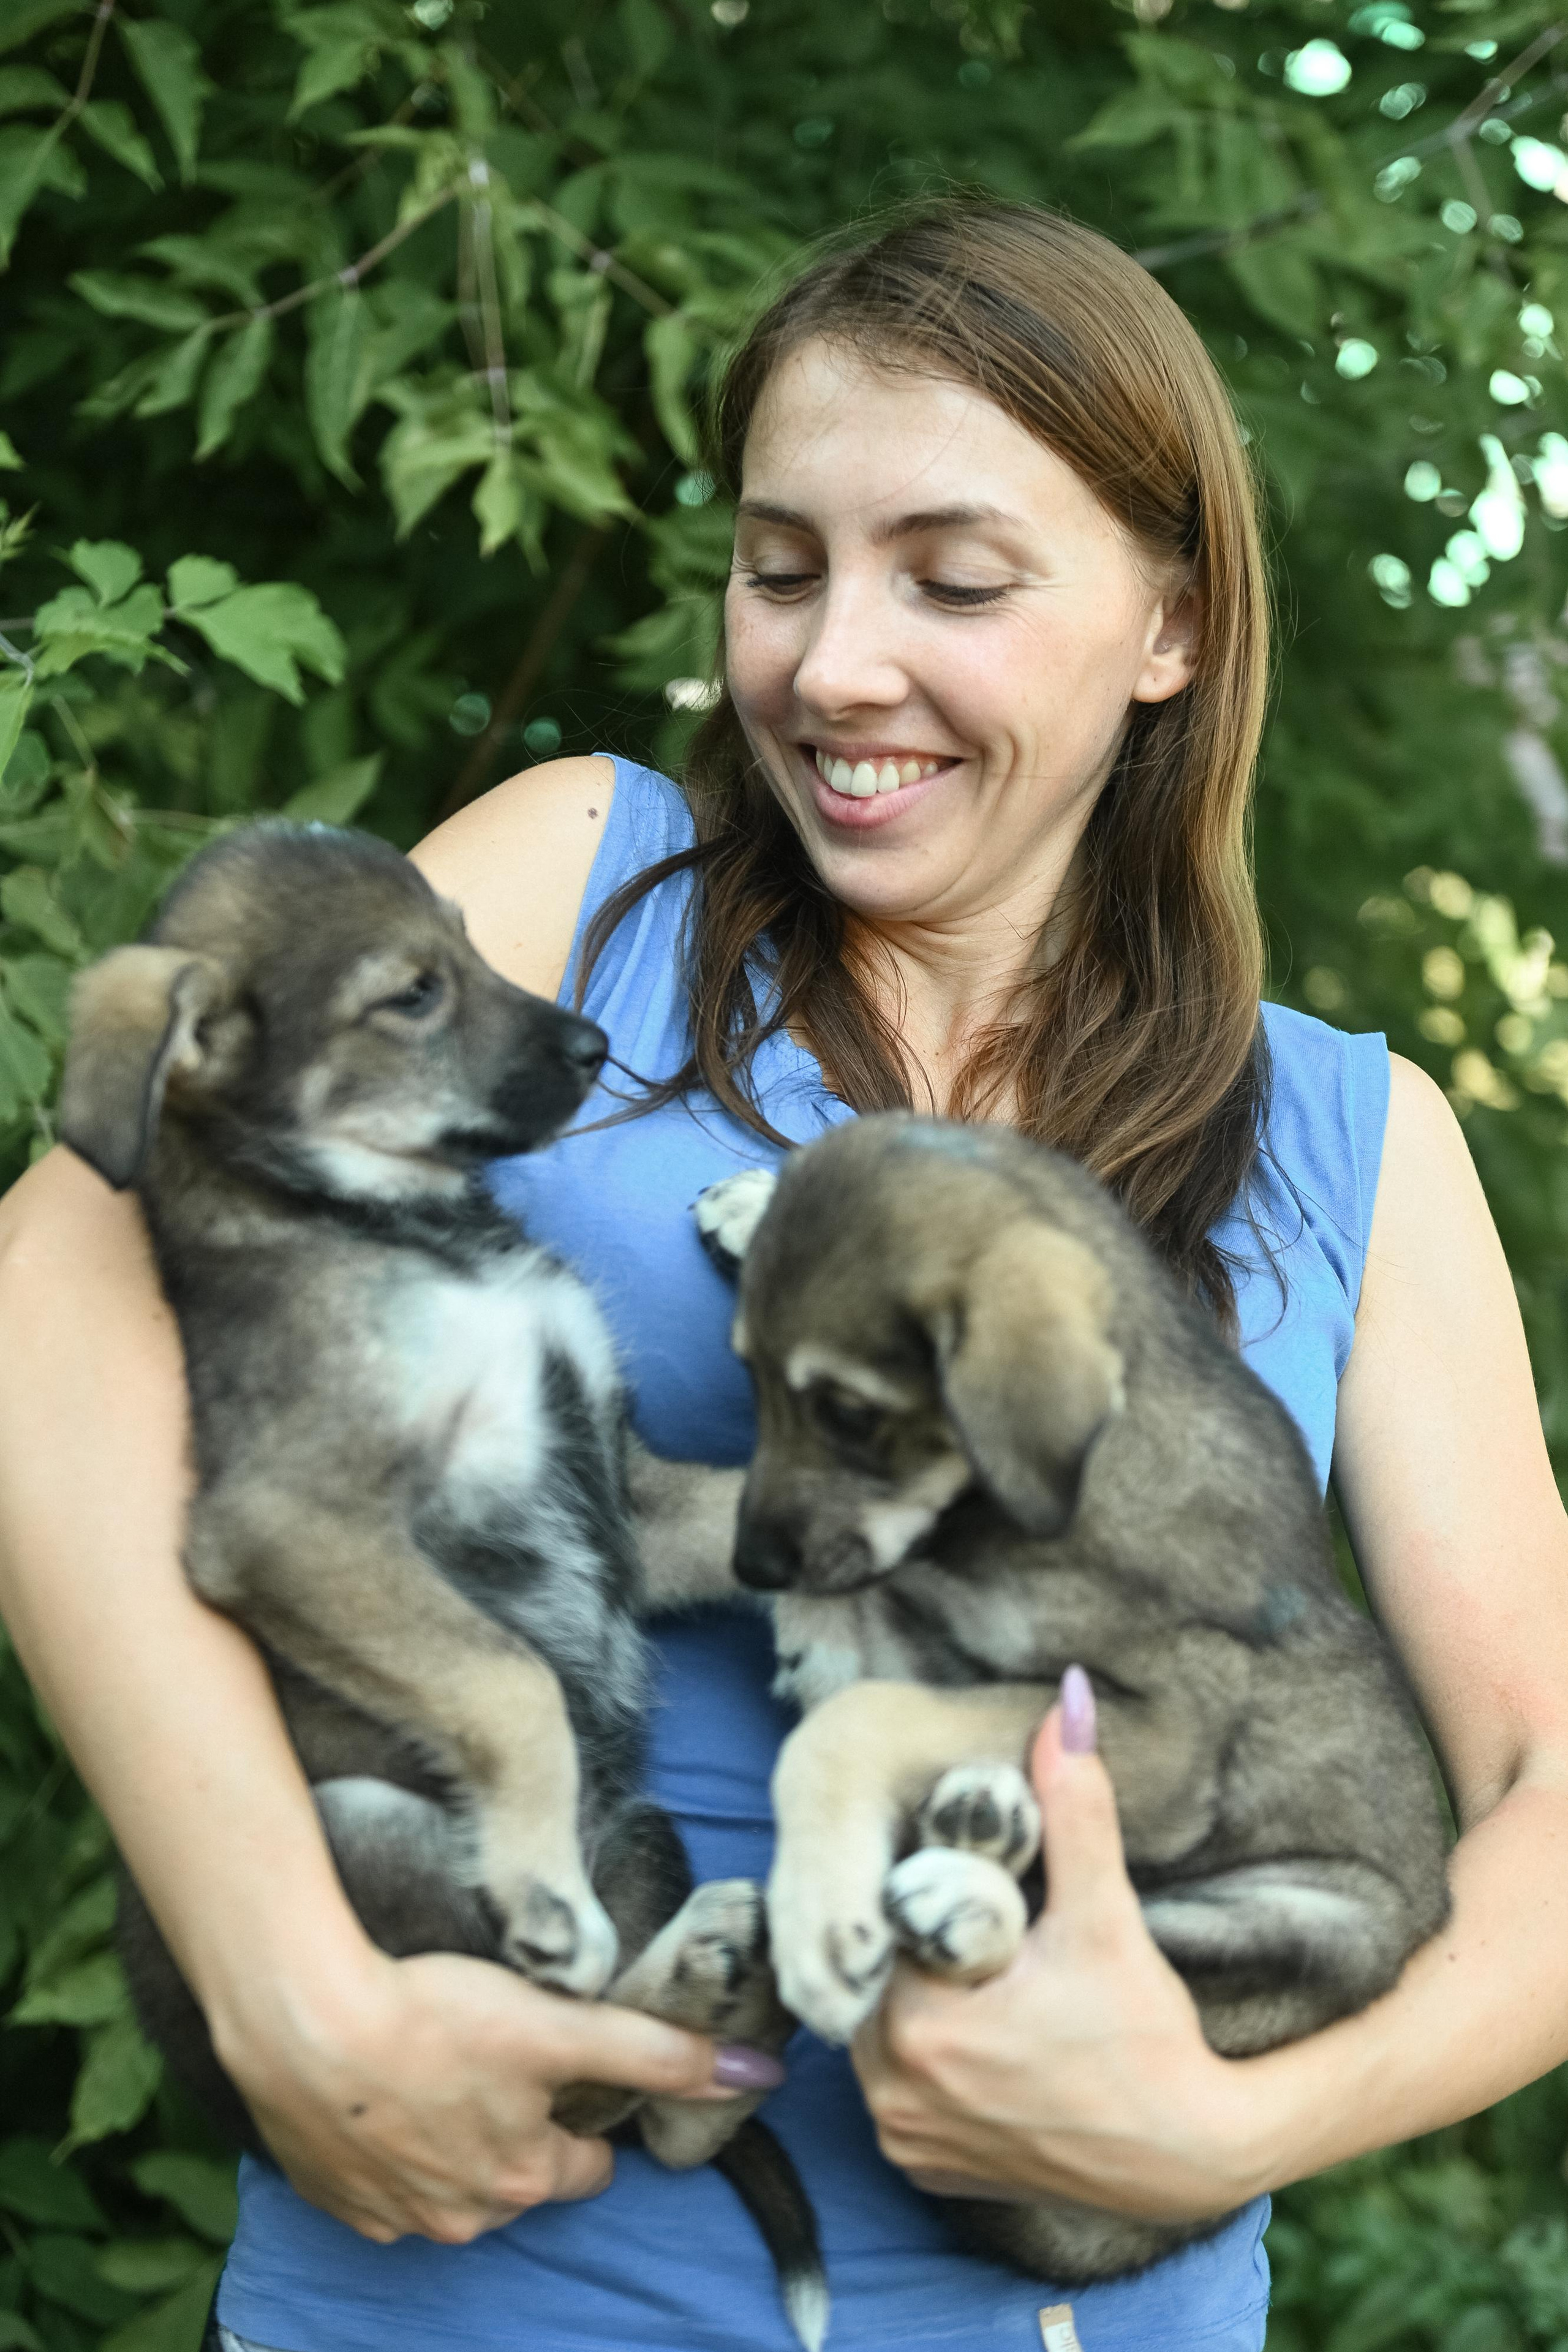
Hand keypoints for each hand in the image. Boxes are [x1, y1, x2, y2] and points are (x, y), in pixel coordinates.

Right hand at [211, 1933, 754, 2244]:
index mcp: (522, 2179)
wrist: (303, 2022)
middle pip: (516, 2177)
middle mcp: (461, 2218)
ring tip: (437, 2068)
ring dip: (453, 2138)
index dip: (582, 2115)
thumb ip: (659, 2051)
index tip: (564, 2073)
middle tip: (496, 2060)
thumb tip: (760, 2072)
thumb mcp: (560, 2027)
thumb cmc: (435, 2017)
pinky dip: (390, 2147)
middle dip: (517, 2130)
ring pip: (449, 2183)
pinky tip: (383, 2094)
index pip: (584, 2164)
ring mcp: (392, 2215)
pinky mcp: (334, 2198)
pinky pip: (381, 2184)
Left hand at [850, 1686, 1265, 2223]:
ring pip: (884, 2033)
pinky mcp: (927, 2171)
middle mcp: (893, 2093)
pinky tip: (982, 2037)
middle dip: (923, 1947)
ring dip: (920, 2000)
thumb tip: (1066, 1703)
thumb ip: (1076, 1807)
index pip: (890, 1925)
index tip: (974, 1889)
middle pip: (883, 1979)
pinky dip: (930, 2061)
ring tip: (985, 1977)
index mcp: (917, 2026)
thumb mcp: (1105, 1914)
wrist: (1194, 2154)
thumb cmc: (1146, 2035)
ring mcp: (907, 2139)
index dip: (927, 1895)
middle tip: (986, 1931)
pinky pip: (902, 2091)